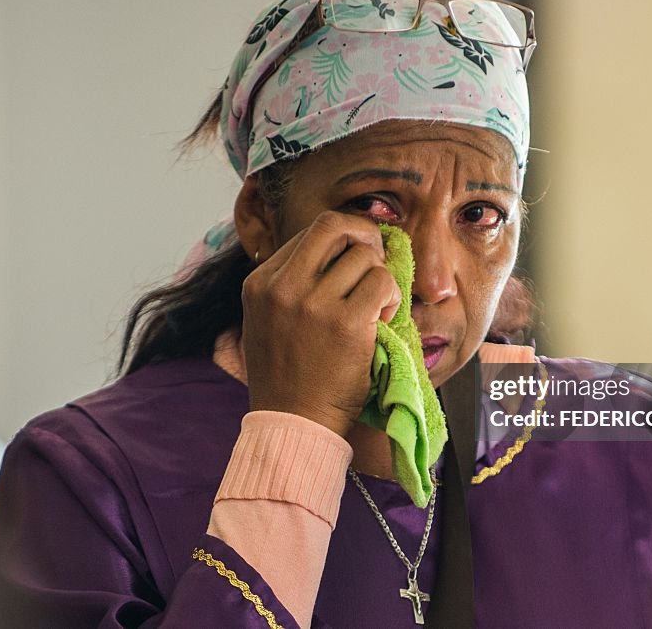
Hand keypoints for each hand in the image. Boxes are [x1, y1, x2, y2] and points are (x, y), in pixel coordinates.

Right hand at [241, 212, 401, 436]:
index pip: (310, 232)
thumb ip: (291, 284)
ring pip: (365, 256)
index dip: (342, 240)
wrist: (292, 424)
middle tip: (377, 260)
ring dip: (380, 278)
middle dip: (364, 235)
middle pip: (334, 226)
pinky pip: (383, 283)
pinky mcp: (346, 324)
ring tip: (377, 307)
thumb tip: (339, 247)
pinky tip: (384, 320)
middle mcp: (282, 287)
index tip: (355, 261)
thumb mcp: (268, 320)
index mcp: (260, 283)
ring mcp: (313, 304)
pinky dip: (391, 298)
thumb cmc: (287, 377)